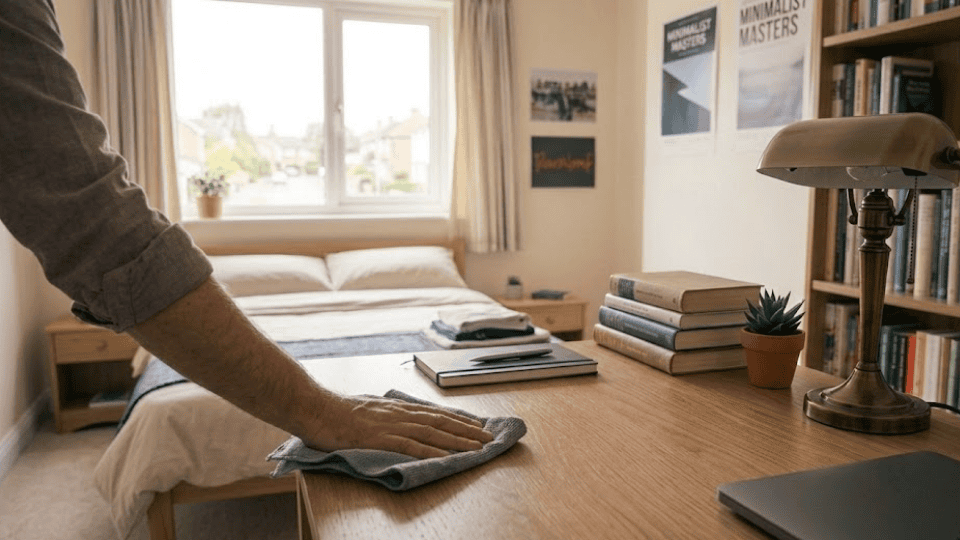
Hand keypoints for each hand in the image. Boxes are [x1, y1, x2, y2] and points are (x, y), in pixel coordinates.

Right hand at [304, 394, 494, 458]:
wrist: (314, 408)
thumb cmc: (335, 411)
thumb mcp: (367, 409)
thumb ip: (384, 416)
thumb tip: (397, 420)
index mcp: (396, 407)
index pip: (434, 413)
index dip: (458, 419)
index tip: (476, 425)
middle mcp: (398, 413)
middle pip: (440, 421)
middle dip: (466, 430)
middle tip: (488, 438)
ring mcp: (390, 425)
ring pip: (431, 432)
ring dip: (457, 440)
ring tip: (477, 448)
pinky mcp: (379, 438)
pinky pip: (409, 445)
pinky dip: (430, 451)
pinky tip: (445, 457)